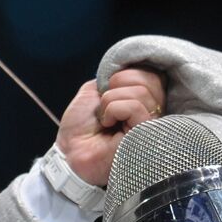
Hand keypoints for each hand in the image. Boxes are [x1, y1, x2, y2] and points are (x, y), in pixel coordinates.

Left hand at [54, 68, 165, 185]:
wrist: (69, 150)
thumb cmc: (80, 125)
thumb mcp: (93, 91)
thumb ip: (113, 78)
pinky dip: (114, 109)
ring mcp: (150, 124)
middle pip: (150, 79)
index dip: (127, 74)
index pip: (151, 72)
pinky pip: (136, 107)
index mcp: (142, 99)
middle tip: (104, 105)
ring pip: (142, 93)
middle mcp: (152, 111)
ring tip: (105, 118)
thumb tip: (128, 70)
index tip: (109, 87)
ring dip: (111, 100)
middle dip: (118, 84)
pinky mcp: (146, 136)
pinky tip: (108, 124)